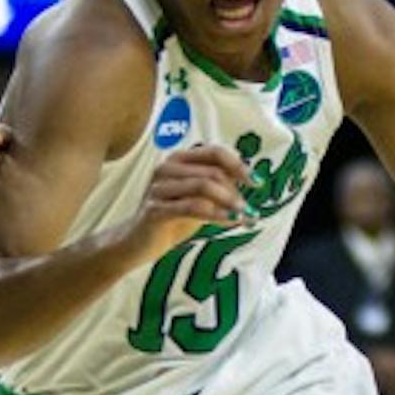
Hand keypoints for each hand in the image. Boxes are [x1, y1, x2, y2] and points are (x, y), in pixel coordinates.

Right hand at [127, 144, 251, 257]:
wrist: (138, 242)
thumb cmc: (171, 217)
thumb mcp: (198, 198)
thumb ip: (218, 187)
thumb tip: (250, 181)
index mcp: (179, 159)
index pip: (215, 153)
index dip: (239, 165)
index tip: (256, 182)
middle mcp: (167, 167)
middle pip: (212, 171)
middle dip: (236, 191)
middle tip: (249, 209)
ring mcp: (159, 187)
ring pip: (203, 186)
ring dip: (229, 202)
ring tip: (243, 216)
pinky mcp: (155, 208)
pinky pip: (192, 207)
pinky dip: (216, 214)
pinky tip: (230, 222)